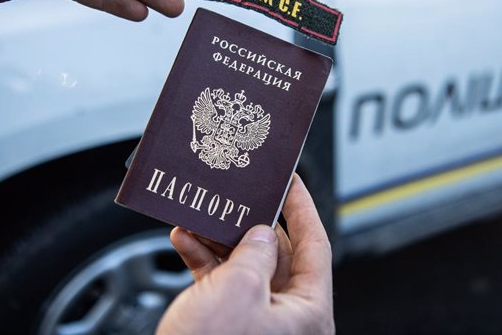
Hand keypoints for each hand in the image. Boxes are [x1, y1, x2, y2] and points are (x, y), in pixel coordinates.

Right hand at [158, 174, 334, 334]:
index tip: (292, 181)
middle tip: (239, 194)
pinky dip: (204, 261)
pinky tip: (186, 241)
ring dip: (220, 239)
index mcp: (307, 312)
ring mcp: (256, 322)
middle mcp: (286, 317)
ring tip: (202, 216)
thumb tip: (265, 234)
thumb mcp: (239, 290)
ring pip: (245, 266)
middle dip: (252, 221)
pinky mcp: (228, 326)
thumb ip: (256, 253)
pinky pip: (221, 284)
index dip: (303, 208)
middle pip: (277, 253)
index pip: (315, 246)